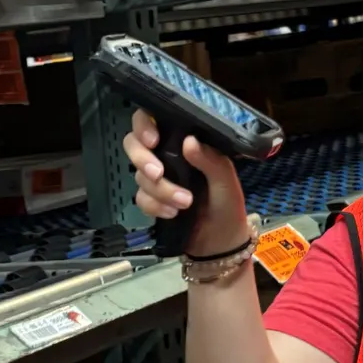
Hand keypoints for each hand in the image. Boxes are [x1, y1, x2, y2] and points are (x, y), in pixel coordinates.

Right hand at [122, 109, 250, 255]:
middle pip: (134, 144)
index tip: (153, 139)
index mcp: (187, 142)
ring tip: (185, 203)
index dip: (145, 124)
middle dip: (143, 159)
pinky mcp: (151, 199)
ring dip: (161, 191)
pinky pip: (140, 198)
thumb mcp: (227, 181)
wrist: (220, 244)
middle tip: (158, 174)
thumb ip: (211, 160)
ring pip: (139, 175)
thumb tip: (189, 141)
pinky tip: (173, 214)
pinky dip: (155, 206)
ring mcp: (157, 177)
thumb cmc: (228, 206)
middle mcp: (168, 155)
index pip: (156, 119)